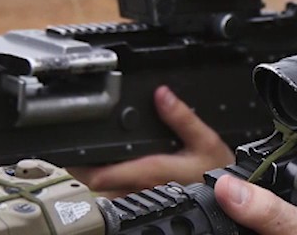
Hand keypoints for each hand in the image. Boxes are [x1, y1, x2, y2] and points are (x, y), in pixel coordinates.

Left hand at [68, 86, 233, 196]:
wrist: (228, 198)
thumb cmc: (216, 171)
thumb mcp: (205, 139)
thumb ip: (182, 117)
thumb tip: (162, 93)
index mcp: (151, 171)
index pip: (100, 175)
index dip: (79, 164)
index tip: (68, 151)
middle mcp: (140, 189)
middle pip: (96, 182)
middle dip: (87, 166)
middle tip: (79, 148)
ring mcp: (140, 199)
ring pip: (104, 191)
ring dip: (100, 175)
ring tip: (97, 155)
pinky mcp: (142, 203)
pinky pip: (117, 195)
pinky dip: (112, 182)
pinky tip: (118, 168)